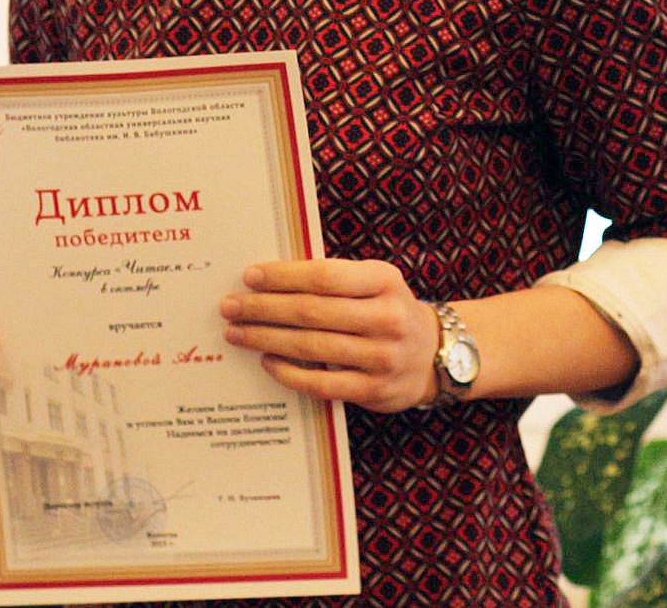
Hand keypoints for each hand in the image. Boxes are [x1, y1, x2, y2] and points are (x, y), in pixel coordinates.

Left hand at [219, 259, 440, 412]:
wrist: (435, 354)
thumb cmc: (388, 309)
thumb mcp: (375, 282)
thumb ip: (334, 278)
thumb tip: (269, 278)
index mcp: (384, 280)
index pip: (324, 276)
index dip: (283, 276)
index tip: (250, 277)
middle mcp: (386, 318)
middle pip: (312, 312)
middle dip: (264, 308)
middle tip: (230, 306)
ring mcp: (382, 357)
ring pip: (311, 347)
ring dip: (266, 338)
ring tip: (237, 332)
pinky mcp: (374, 390)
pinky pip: (321, 383)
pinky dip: (288, 372)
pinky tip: (266, 361)